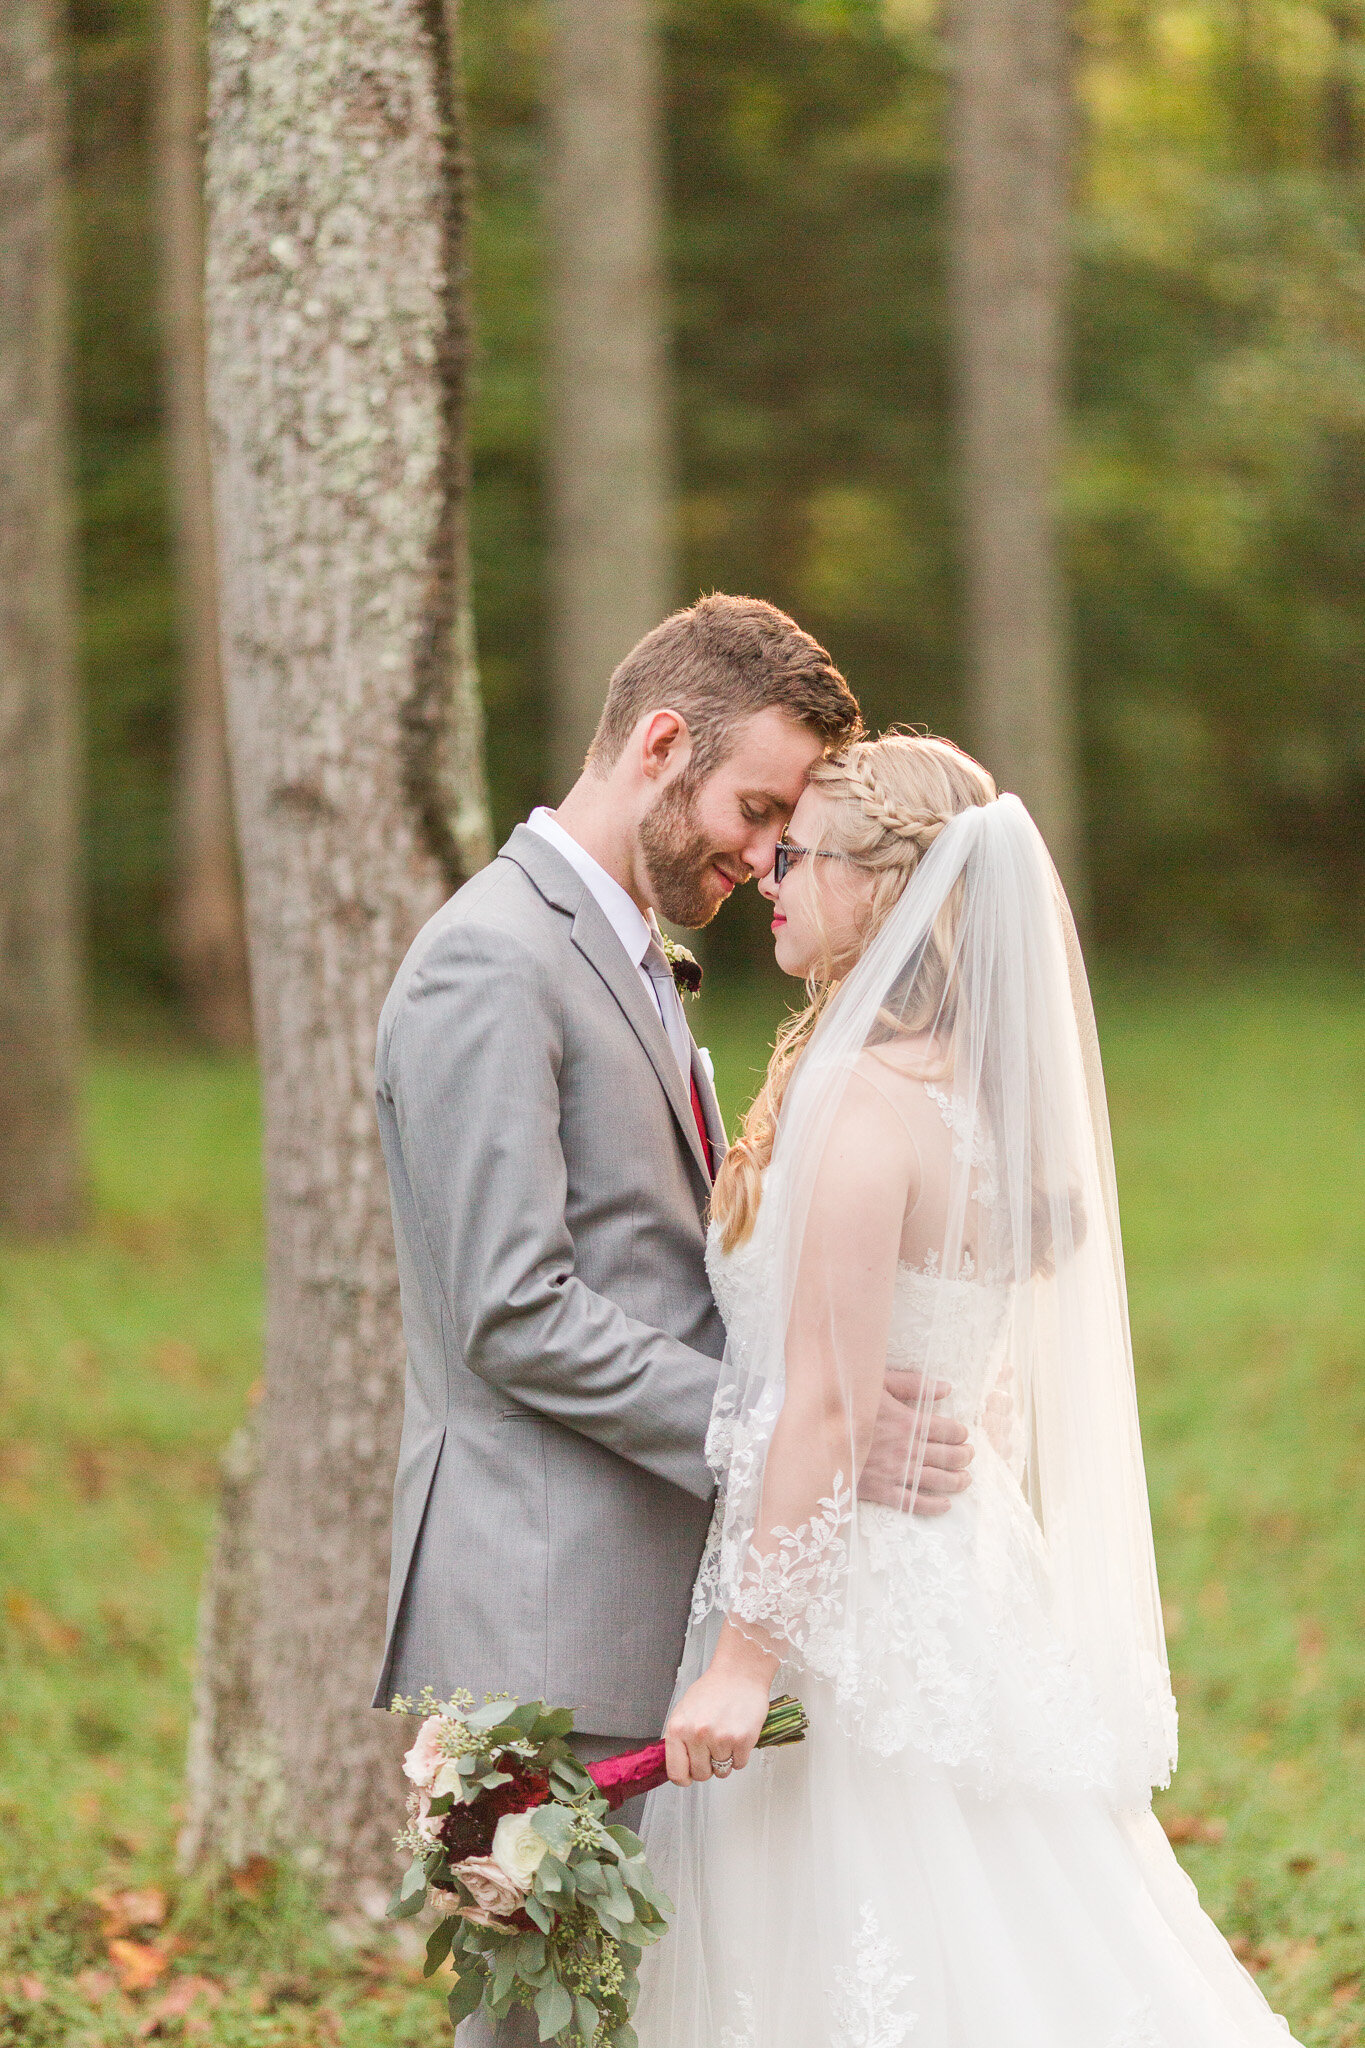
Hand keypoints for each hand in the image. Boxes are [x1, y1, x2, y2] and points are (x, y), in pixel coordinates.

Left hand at [665, 1628, 778, 1786]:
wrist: (739, 1672)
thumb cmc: (713, 1690)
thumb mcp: (684, 1710)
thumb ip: (678, 1738)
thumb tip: (676, 1764)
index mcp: (678, 1728)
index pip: (676, 1772)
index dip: (684, 1777)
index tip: (689, 1775)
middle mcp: (697, 1735)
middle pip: (701, 1775)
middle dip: (708, 1766)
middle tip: (713, 1747)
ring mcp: (721, 1738)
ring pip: (722, 1771)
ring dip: (725, 1759)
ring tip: (726, 1736)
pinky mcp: (742, 1740)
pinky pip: (740, 1764)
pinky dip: (740, 1754)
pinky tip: (738, 1734)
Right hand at [859, 1370, 972, 1516]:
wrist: (816, 1436)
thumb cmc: (848, 1405)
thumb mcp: (878, 1384)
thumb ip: (913, 1384)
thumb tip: (947, 1388)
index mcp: (907, 1422)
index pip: (948, 1431)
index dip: (961, 1433)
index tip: (963, 1434)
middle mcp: (906, 1449)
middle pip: (948, 1456)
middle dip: (964, 1457)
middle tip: (969, 1455)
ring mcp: (895, 1472)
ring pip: (937, 1480)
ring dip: (957, 1480)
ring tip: (965, 1479)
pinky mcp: (882, 1490)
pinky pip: (914, 1503)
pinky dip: (934, 1506)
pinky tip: (945, 1504)